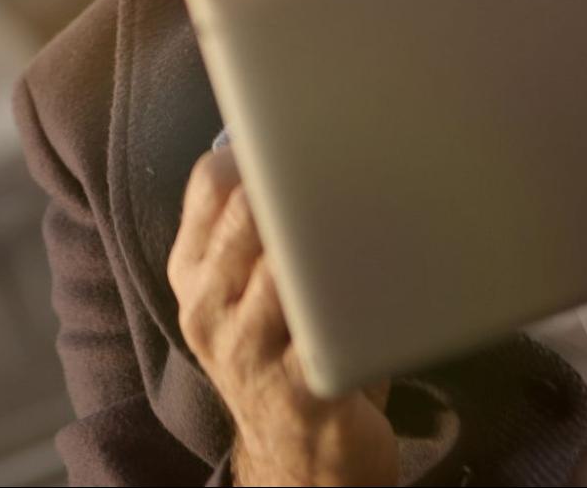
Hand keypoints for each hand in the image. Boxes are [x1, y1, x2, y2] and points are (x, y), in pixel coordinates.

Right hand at [169, 146, 394, 485]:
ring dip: (339, 236)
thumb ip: (258, 230)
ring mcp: (247, 353)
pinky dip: (367, 301)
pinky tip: (393, 283)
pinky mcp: (300, 393)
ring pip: (288, 265)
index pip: (209, 185)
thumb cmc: (286, 357)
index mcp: (193, 274)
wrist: (300, 462)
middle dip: (302, 182)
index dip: (258, 148)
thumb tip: (298, 141)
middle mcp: (207, 309)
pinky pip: (333, 331)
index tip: (305, 130)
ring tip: (380, 211)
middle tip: (357, 160)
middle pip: (249, 212)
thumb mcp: (249, 292)